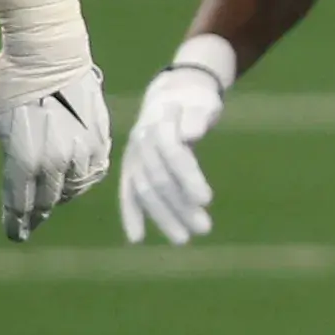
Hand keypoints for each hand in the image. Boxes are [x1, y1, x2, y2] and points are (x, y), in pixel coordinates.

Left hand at [0, 60, 111, 240]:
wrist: (49, 53)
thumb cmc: (6, 83)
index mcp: (26, 161)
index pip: (19, 203)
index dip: (14, 221)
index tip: (12, 234)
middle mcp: (59, 162)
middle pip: (47, 200)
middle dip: (35, 214)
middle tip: (27, 224)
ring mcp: (83, 150)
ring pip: (73, 188)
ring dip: (59, 197)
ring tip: (50, 200)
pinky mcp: (100, 137)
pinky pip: (94, 171)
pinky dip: (82, 180)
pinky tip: (75, 179)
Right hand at [120, 63, 228, 244]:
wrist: (170, 95)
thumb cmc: (193, 102)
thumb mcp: (201, 103)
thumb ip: (197, 117)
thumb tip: (191, 134)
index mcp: (160, 126)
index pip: (175, 156)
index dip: (189, 178)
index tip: (207, 200)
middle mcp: (142, 143)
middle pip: (160, 179)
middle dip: (180, 206)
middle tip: (204, 229)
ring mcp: (134, 157)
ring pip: (145, 190)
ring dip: (162, 216)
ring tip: (183, 239)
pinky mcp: (132, 167)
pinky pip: (128, 192)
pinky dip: (131, 214)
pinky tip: (137, 238)